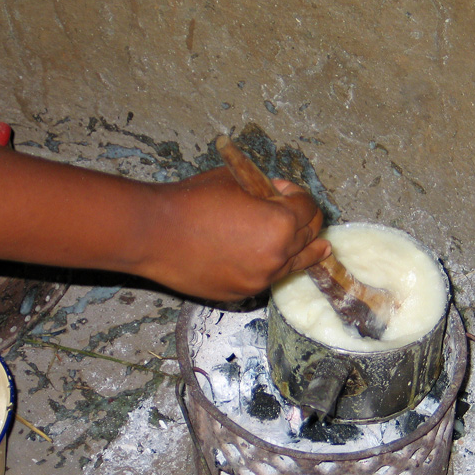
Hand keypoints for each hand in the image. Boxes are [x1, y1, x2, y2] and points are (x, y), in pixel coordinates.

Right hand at [135, 166, 329, 300]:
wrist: (155, 234)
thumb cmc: (192, 201)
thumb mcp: (236, 181)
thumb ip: (265, 189)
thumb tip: (279, 195)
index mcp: (281, 223)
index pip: (308, 207)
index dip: (297, 193)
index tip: (282, 189)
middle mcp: (277, 255)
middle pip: (310, 238)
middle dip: (307, 222)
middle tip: (298, 214)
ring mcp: (260, 279)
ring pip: (295, 264)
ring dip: (301, 250)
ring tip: (319, 248)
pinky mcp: (242, 293)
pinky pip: (268, 278)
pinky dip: (272, 266)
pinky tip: (269, 259)